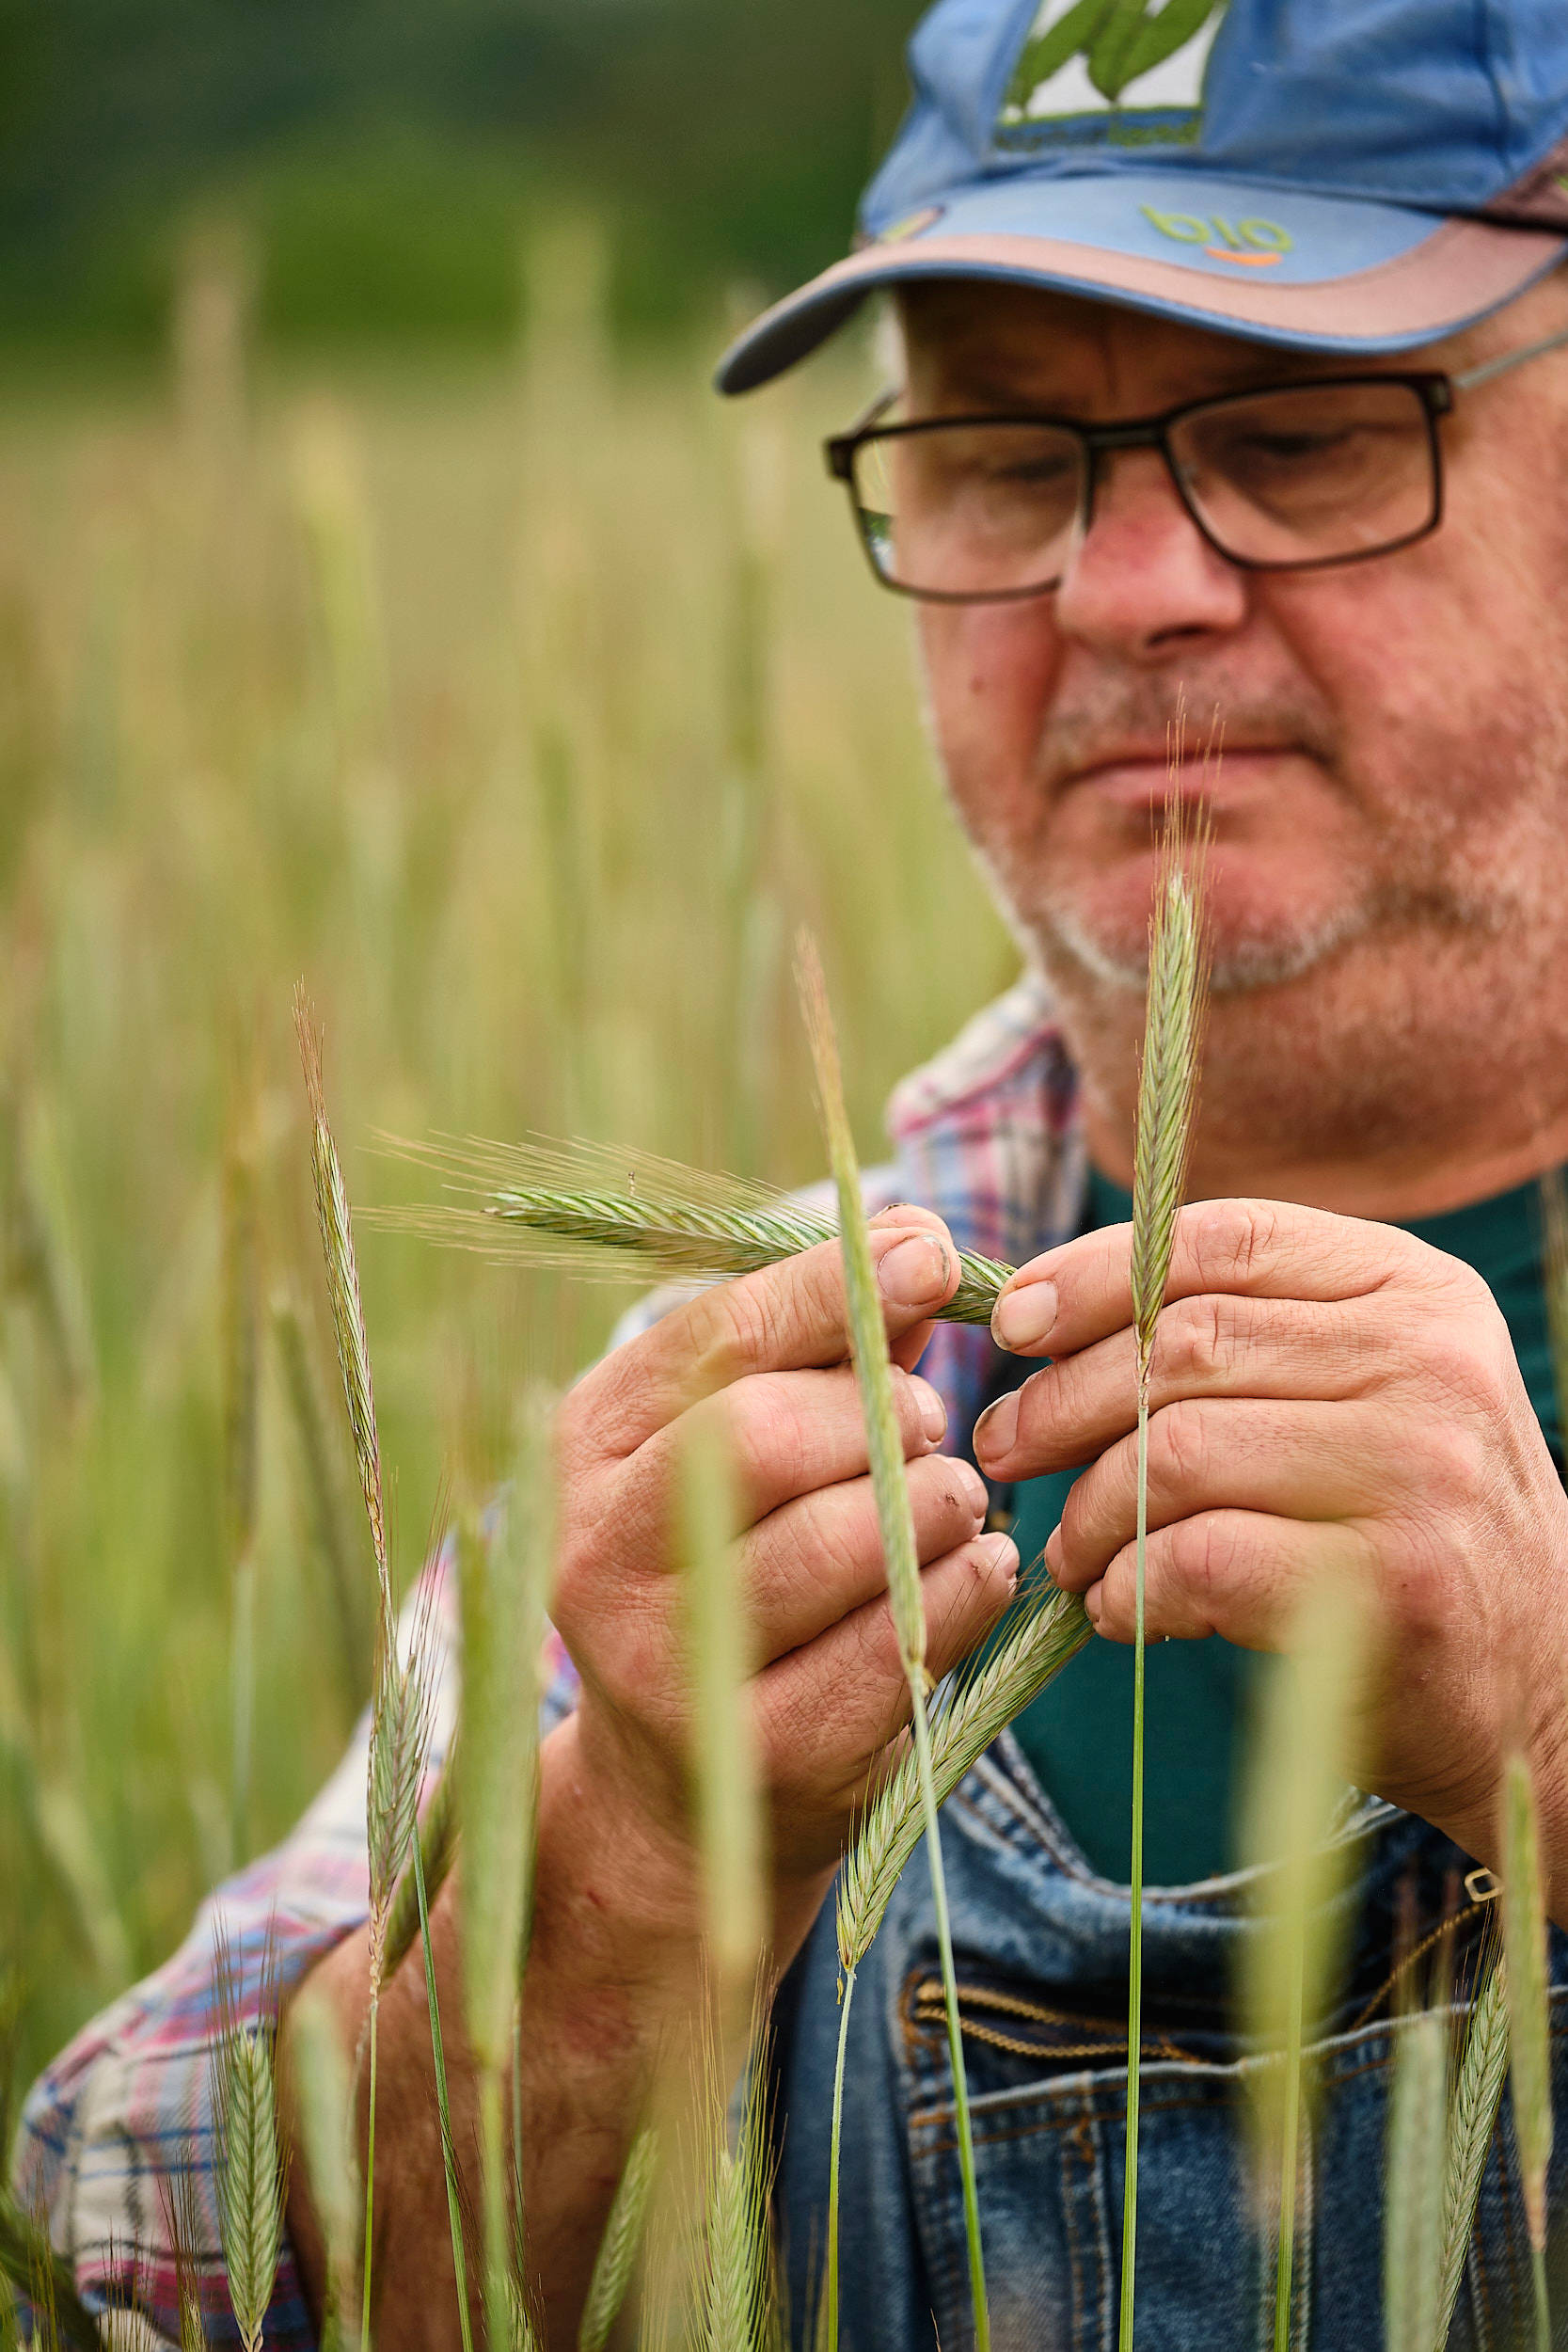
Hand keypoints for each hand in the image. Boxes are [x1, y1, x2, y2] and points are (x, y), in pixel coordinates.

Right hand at [551, 1206, 1018, 1945]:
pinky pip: (899, 1644)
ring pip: (841, 1540)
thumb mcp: (737, 1452)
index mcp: (586, 1449)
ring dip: (935, 1502)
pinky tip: (979, 1570)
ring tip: (956, 1501)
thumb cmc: (729, 1572)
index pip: (710, 1338)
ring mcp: (669, 1664)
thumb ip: (820, 1349)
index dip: (832, 1288)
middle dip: (878, 1413)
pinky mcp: (760, 1754)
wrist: (679, 1796)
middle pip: (760, 1435)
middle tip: (929, 1424)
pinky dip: (965, 1590)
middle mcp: (599, 1553)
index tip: (931, 1254)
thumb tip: (919, 1236)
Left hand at [972, 1196, 1567, 1861]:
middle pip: (1179, 1344)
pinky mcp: (1395, 1582)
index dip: (1090, 1273)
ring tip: (1072, 1554)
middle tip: (1006, 1451)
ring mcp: (1420, 1469)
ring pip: (1175, 1451)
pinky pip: (1200, 1558)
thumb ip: (1238, 1330)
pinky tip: (1121, 1608)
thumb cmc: (1406, 1527)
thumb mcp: (1359, 1389)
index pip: (1217, 1238)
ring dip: (1091, 1511)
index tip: (1013, 1327)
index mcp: (1413, 1287)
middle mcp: (1427, 1360)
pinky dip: (1130, 1588)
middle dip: (1062, 1401)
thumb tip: (1033, 1307)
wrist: (1540, 1690)